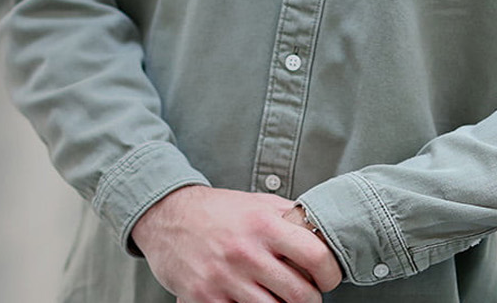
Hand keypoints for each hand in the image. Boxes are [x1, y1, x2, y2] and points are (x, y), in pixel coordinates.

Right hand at [130, 185, 343, 301]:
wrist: (165, 216)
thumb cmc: (216, 211)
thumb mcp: (256, 202)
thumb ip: (289, 218)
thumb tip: (323, 233)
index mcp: (263, 224)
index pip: (317, 257)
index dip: (330, 274)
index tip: (326, 278)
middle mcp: (245, 252)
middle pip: (301, 296)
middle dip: (310, 300)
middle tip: (305, 295)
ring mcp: (224, 278)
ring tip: (277, 298)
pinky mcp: (205, 298)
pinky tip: (249, 300)